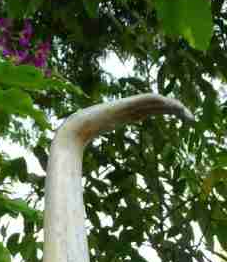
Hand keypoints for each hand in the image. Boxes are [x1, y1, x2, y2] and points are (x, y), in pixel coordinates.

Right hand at [56, 93, 193, 145]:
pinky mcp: (125, 105)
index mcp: (119, 115)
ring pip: (154, 101)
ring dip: (173, 106)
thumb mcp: (91, 143)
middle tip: (190, 118)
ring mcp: (124, 106)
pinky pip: (148, 99)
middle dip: (173, 108)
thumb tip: (92, 163)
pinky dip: (163, 102)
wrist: (71, 133)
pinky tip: (176, 108)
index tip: (176, 117)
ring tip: (188, 116)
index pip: (146, 109)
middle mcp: (124, 109)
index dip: (162, 110)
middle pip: (154, 104)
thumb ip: (97, 148)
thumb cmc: (75, 142)